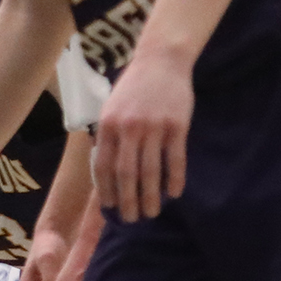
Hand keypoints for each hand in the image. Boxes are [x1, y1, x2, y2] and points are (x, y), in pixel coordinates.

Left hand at [95, 52, 191, 218]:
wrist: (161, 60)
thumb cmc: (133, 88)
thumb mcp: (110, 109)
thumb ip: (108, 137)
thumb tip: (106, 171)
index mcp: (107, 126)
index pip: (103, 167)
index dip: (106, 191)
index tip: (109, 209)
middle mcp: (128, 128)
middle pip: (126, 175)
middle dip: (127, 201)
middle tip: (131, 220)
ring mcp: (154, 127)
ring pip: (151, 171)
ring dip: (150, 196)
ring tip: (151, 213)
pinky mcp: (177, 125)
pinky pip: (176, 158)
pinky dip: (175, 179)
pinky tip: (174, 194)